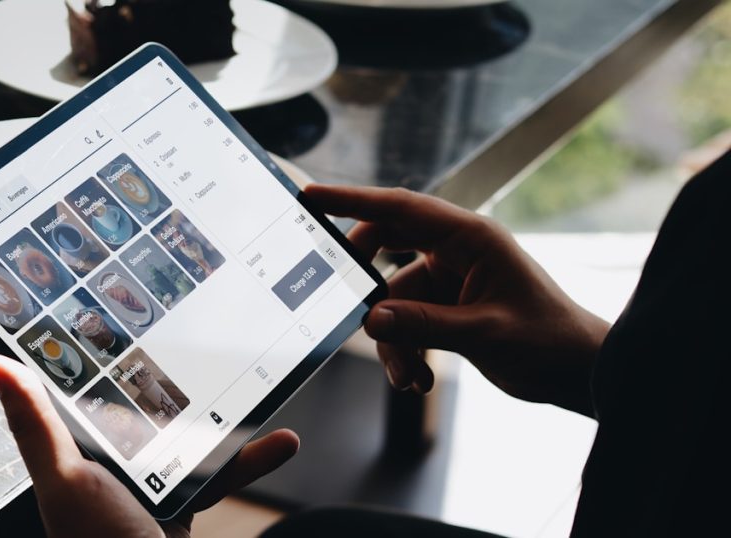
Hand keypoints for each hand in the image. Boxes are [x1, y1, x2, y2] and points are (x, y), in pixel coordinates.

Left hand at [0, 355, 298, 537]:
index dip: (90, 345)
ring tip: (252, 379)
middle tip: (196, 329)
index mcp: (75, 448)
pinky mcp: (183, 501)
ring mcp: (149, 480)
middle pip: (142, 400)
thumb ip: (35, 424)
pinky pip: (220, 471)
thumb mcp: (67, 478)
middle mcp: (110, 460)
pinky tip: (281, 442)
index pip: (78, 384)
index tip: (113, 306)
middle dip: (170, 368)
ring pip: (188, 430)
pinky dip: (251, 458)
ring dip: (222, 409)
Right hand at [306, 184, 609, 415]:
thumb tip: (370, 319)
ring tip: (409, 377)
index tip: (311, 198)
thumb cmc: (549, 341)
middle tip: (351, 311)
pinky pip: (405, 321)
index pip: (401, 207)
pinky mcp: (445, 306)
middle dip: (366, 288)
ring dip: (393, 341)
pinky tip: (419, 378)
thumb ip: (424, 324)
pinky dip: (405, 351)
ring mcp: (449, 278)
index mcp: (471, 237)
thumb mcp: (485, 333)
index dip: (352, 199)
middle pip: (386, 247)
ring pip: (392, 298)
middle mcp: (456, 250)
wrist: (577, 373)